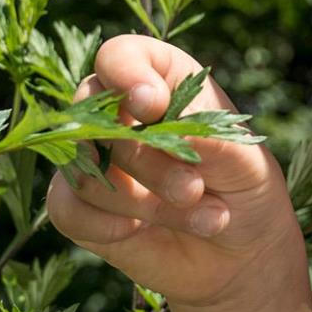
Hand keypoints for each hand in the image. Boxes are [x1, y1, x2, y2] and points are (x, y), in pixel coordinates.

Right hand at [45, 34, 297, 308]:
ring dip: (143, 201)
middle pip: (94, 115)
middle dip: (145, 159)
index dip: (126, 75)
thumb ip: (204, 135)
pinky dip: (102, 224)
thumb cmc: (245, 190)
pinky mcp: (83, 207)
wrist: (241, 256)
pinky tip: (136, 232)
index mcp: (162, 80)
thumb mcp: (243, 160)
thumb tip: (152, 121)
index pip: (119, 56)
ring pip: (84, 168)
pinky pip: (65, 208)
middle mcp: (119, 114)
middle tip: (193, 189)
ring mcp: (97, 160)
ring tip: (201, 218)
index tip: (152, 106)